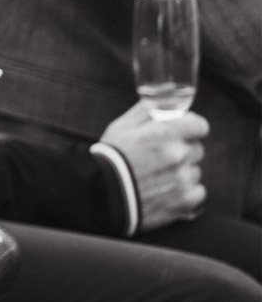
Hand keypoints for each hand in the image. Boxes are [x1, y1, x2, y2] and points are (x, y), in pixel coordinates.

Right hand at [98, 100, 207, 231]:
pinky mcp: (185, 201)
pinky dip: (185, 192)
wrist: (102, 195)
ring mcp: (183, 179)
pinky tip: (165, 190)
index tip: (182, 133)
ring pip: (195, 171)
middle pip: (196, 149)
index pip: (200, 125)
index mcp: (165, 133)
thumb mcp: (121, 126)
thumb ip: (147, 111)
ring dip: (181, 172)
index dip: (190, 129)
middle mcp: (179, 155)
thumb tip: (165, 100)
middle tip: (159, 158)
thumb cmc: (110, 158)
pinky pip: (198, 192)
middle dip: (182, 151)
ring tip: (157, 177)